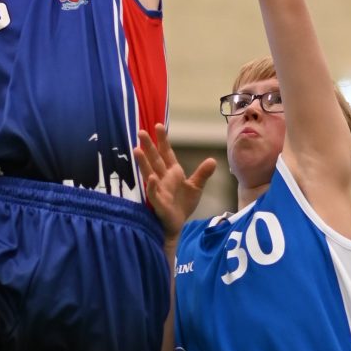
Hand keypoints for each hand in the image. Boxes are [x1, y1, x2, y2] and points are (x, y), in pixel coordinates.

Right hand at [135, 124, 215, 239]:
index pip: (166, 153)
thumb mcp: (195, 187)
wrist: (176, 225)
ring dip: (143, 162)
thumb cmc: (182, 205)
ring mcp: (159, 190)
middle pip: (155, 159)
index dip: (162, 140)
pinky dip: (152, 186)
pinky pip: (153, 193)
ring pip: (149, 173)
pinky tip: (151, 179)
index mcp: (172, 173)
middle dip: (148, 146)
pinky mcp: (158, 203)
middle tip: (140, 132)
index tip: (157, 126)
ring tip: (137, 150)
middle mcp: (163, 178)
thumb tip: (213, 160)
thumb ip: (202, 174)